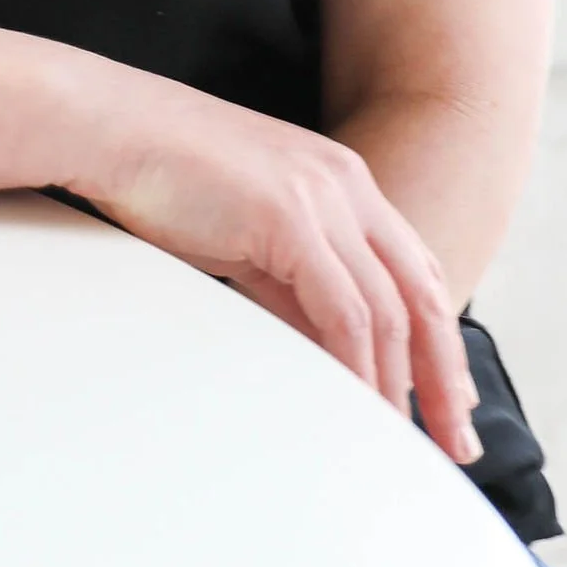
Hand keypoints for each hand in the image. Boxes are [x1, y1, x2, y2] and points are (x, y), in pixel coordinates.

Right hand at [77, 72, 480, 464]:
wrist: (109, 125)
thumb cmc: (164, 176)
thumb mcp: (248, 233)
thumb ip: (293, 283)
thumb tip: (322, 345)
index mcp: (342, 180)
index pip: (415, 271)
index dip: (439, 340)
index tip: (448, 400)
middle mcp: (346, 184)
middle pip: (423, 293)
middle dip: (444, 375)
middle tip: (457, 442)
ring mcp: (322, 197)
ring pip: (390, 310)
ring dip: (401, 385)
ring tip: (403, 441)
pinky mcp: (289, 218)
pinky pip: (344, 312)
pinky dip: (356, 366)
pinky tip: (357, 405)